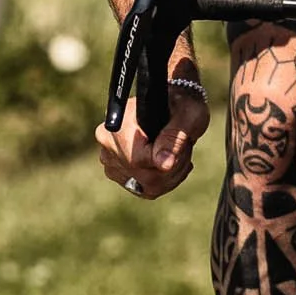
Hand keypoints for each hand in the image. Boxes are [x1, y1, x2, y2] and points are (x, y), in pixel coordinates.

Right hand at [95, 80, 208, 199]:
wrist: (175, 106)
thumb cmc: (182, 104)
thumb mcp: (187, 115)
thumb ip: (174, 138)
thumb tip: (163, 164)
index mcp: (119, 122)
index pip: (137, 160)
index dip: (166, 161)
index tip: (183, 150)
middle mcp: (108, 142)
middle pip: (143, 177)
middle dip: (173, 168)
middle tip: (184, 147)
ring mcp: (110, 159)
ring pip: (146, 187)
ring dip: (170, 175)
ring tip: (178, 152)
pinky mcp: (117, 172)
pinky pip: (144, 190)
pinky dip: (163, 181)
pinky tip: (169, 162)